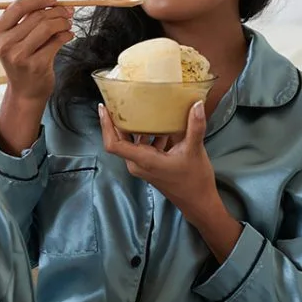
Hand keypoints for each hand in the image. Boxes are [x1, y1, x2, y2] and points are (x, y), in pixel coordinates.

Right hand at [0, 0, 73, 102]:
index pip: (18, 6)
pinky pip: (57, 41)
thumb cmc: (23, 59)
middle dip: (56, 11)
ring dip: (63, 22)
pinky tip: (69, 34)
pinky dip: (66, 34)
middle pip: (36, 16)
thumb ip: (30, 10)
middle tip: (68, 11)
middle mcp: (4, 44)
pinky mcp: (36, 65)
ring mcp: (19, 56)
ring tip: (68, 23)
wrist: (25, 91)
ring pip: (48, 27)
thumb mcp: (21, 34)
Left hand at [99, 100, 242, 262]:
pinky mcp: (149, 166)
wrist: (198, 202)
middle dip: (118, 120)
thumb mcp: (195, 150)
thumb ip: (195, 126)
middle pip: (120, 139)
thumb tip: (197, 103)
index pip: (113, 144)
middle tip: (120, 100)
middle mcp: (137, 163)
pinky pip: (142, 146)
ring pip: (132, 142)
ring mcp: (142, 166)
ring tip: (140, 106)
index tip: (103, 108)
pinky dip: (148, 134)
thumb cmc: (194, 180)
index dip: (105, 125)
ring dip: (135, 126)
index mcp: (142, 160)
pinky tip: (161, 124)